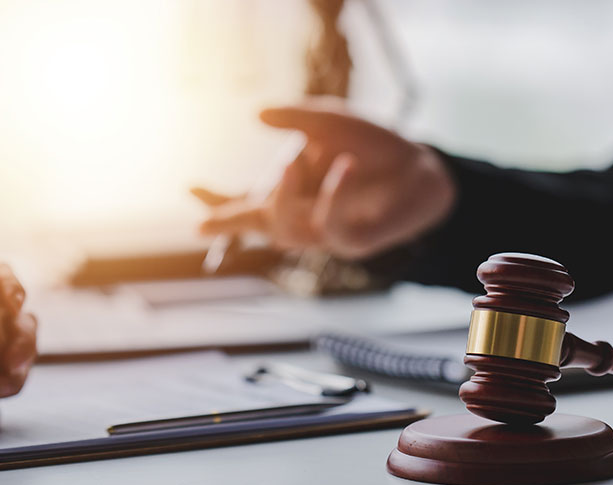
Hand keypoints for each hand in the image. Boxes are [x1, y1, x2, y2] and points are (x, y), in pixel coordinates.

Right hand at [193, 97, 456, 259]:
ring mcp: (326, 232)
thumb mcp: (332, 122)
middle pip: (257, 226)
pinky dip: (333, 194)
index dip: (218, 199)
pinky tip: (344, 166)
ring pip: (286, 230)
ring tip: (294, 159)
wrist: (423, 167)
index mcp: (293, 191)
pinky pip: (331, 226)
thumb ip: (297, 119)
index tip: (189, 188)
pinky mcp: (352, 241)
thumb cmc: (375, 146)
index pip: (247, 200)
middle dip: (228, 224)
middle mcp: (304, 215)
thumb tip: (257, 114)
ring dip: (285, 195)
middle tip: (200, 225)